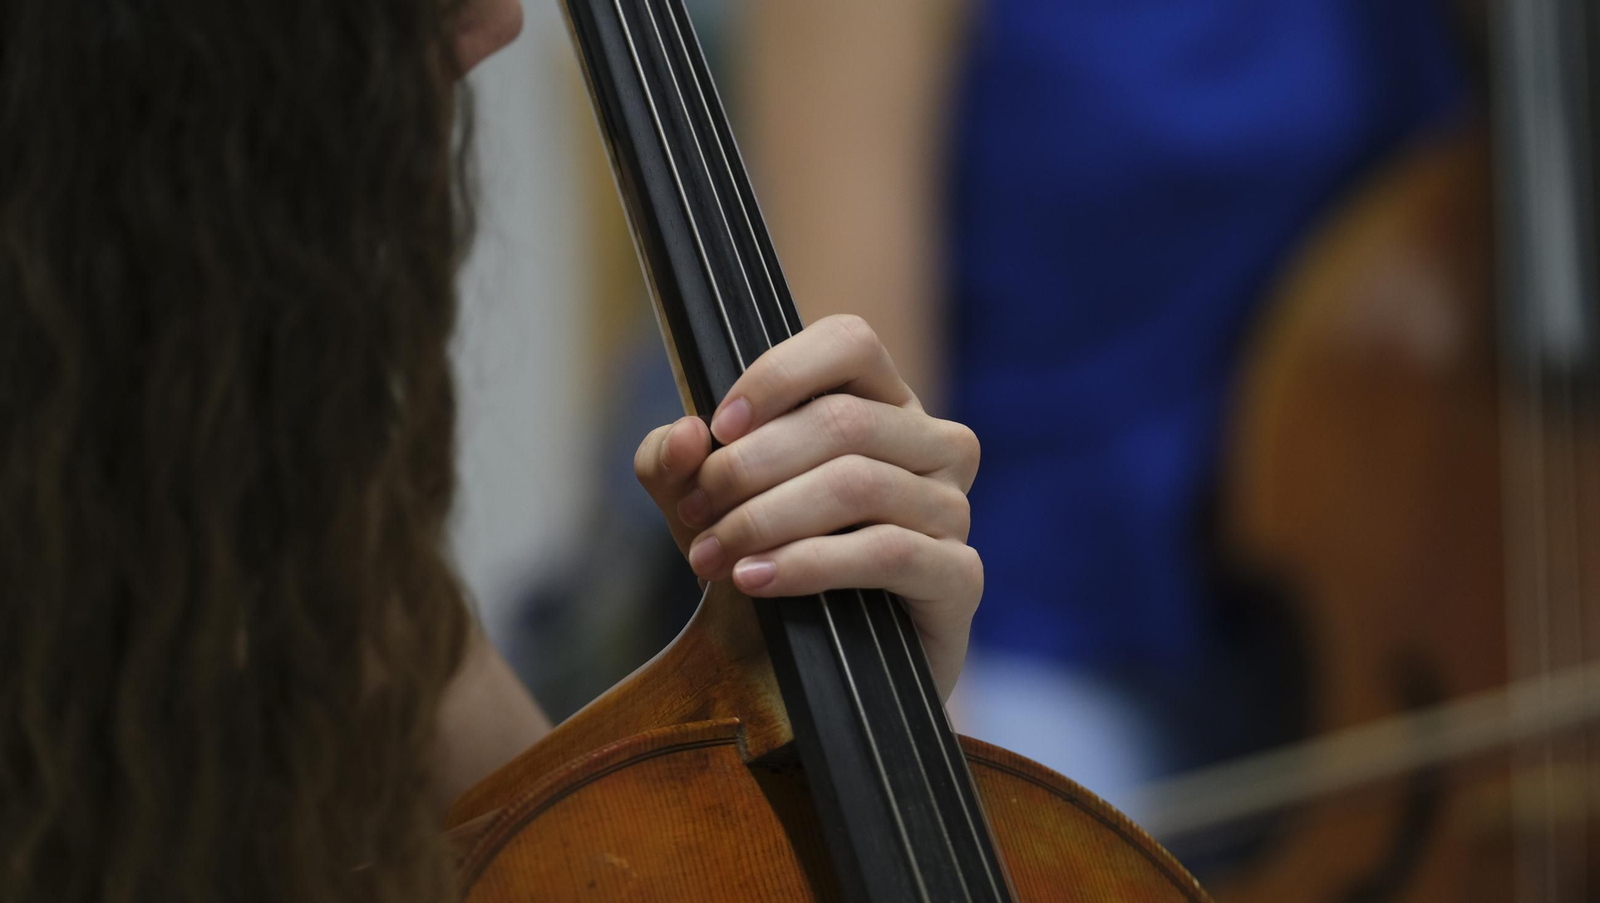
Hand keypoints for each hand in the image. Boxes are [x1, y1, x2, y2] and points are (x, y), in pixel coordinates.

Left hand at [634, 315, 981, 699]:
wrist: (796, 673)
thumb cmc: (761, 561)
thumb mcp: (701, 504)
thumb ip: (676, 462)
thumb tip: (687, 436)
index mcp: (882, 402)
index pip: (850, 342)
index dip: (778, 376)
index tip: (718, 426)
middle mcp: (932, 444)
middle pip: (842, 421)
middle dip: (750, 466)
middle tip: (694, 512)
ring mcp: (952, 508)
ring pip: (859, 483)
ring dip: (767, 518)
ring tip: (712, 555)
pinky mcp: (958, 576)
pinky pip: (886, 552)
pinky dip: (808, 563)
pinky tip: (755, 580)